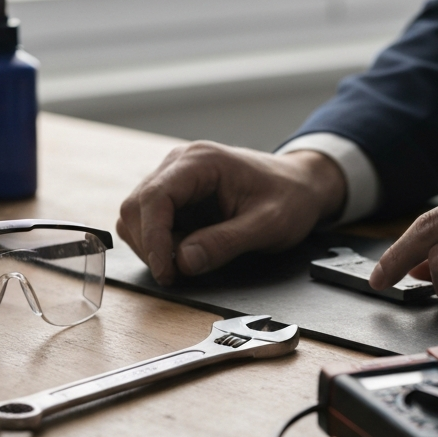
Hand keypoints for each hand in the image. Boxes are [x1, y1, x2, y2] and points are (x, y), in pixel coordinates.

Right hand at [118, 142, 346, 283]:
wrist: (301, 185)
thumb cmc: (290, 198)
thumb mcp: (267, 225)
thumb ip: (225, 243)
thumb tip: (183, 262)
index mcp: (201, 162)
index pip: (155, 197)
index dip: (153, 238)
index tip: (167, 271)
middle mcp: (179, 164)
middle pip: (136, 207)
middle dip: (150, 246)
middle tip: (178, 274)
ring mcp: (174, 178)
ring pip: (136, 217)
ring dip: (152, 247)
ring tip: (189, 260)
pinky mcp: (175, 196)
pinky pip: (149, 222)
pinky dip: (160, 244)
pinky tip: (187, 252)